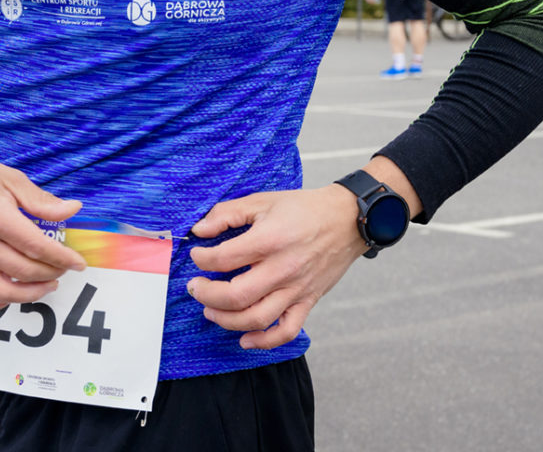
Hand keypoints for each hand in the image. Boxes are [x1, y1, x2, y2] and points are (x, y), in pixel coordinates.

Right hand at [0, 128, 85, 310]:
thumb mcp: (8, 178)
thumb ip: (40, 200)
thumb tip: (73, 209)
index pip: (36, 246)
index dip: (63, 258)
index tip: (79, 263)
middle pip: (24, 271)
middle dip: (52, 272)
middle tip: (64, 266)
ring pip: (3, 291)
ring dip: (31, 293)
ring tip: (47, 284)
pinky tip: (14, 291)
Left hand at [187, 181, 374, 350]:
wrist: (347, 220)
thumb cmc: (303, 209)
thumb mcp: (261, 200)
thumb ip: (227, 213)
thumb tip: (199, 229)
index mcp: (269, 240)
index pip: (223, 259)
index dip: (201, 259)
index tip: (197, 255)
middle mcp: (282, 269)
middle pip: (236, 296)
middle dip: (206, 295)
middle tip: (195, 287)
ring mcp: (296, 289)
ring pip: (257, 319)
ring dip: (226, 320)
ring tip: (211, 310)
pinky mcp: (308, 301)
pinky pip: (287, 331)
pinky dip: (265, 341)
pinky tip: (245, 339)